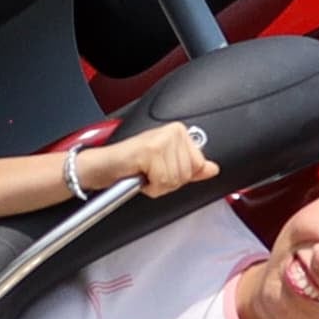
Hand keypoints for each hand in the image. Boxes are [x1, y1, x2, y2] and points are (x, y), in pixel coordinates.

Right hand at [81, 122, 214, 198]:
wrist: (105, 166)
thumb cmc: (131, 164)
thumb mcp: (167, 165)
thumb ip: (192, 168)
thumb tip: (213, 169)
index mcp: (179, 132)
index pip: (199, 163)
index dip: (181, 175)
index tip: (162, 169)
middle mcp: (173, 132)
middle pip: (188, 173)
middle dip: (168, 181)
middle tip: (151, 173)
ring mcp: (162, 140)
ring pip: (176, 178)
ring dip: (158, 185)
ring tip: (145, 174)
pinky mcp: (151, 150)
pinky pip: (163, 180)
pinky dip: (151, 186)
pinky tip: (140, 175)